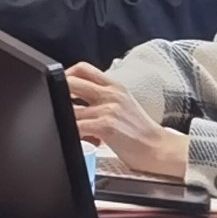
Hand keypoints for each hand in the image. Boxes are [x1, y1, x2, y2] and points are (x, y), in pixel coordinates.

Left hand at [64, 68, 188, 177]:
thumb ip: (102, 96)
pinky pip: (76, 126)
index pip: (83, 68)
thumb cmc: (141, 131)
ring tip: (75, 129)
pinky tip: (82, 139)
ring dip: (65, 119)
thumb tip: (75, 98)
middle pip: (71, 82)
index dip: (67, 75)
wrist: (159, 149)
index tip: (59, 86)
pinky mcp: (106, 126)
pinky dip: (72, 133)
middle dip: (58, 95)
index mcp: (115, 86)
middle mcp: (111, 94)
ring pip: (70, 108)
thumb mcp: (124, 104)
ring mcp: (108, 109)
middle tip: (57, 107)